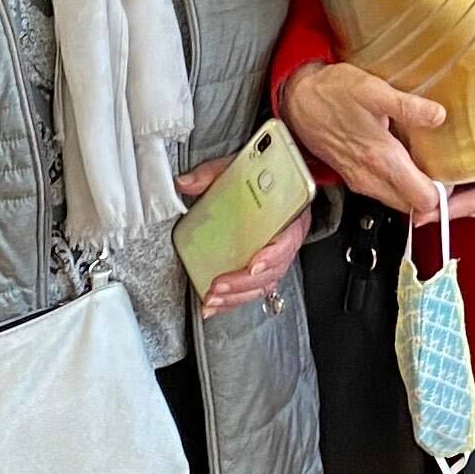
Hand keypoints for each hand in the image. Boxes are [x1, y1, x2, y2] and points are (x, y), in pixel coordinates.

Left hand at [174, 154, 303, 316]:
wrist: (281, 181)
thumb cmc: (264, 177)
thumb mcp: (239, 168)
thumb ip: (213, 173)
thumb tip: (185, 182)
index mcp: (289, 215)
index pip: (287, 238)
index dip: (272, 255)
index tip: (254, 264)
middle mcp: (286, 239)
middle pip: (273, 270)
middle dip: (243, 283)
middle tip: (218, 287)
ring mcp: (276, 255)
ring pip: (264, 284)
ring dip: (237, 296)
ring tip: (213, 299)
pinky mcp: (264, 266)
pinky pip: (254, 288)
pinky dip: (235, 299)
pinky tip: (216, 305)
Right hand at [283, 59, 450, 218]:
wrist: (299, 100)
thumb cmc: (332, 93)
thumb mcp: (373, 90)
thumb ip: (408, 106)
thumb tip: (438, 115)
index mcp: (381, 161)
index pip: (423, 200)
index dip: (444, 192)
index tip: (452, 175)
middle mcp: (370, 178)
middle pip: (413, 206)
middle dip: (431, 196)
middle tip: (445, 173)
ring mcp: (360, 180)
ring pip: (397, 201)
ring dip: (414, 191)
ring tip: (428, 168)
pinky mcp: (353, 176)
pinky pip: (383, 192)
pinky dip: (398, 184)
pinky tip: (404, 161)